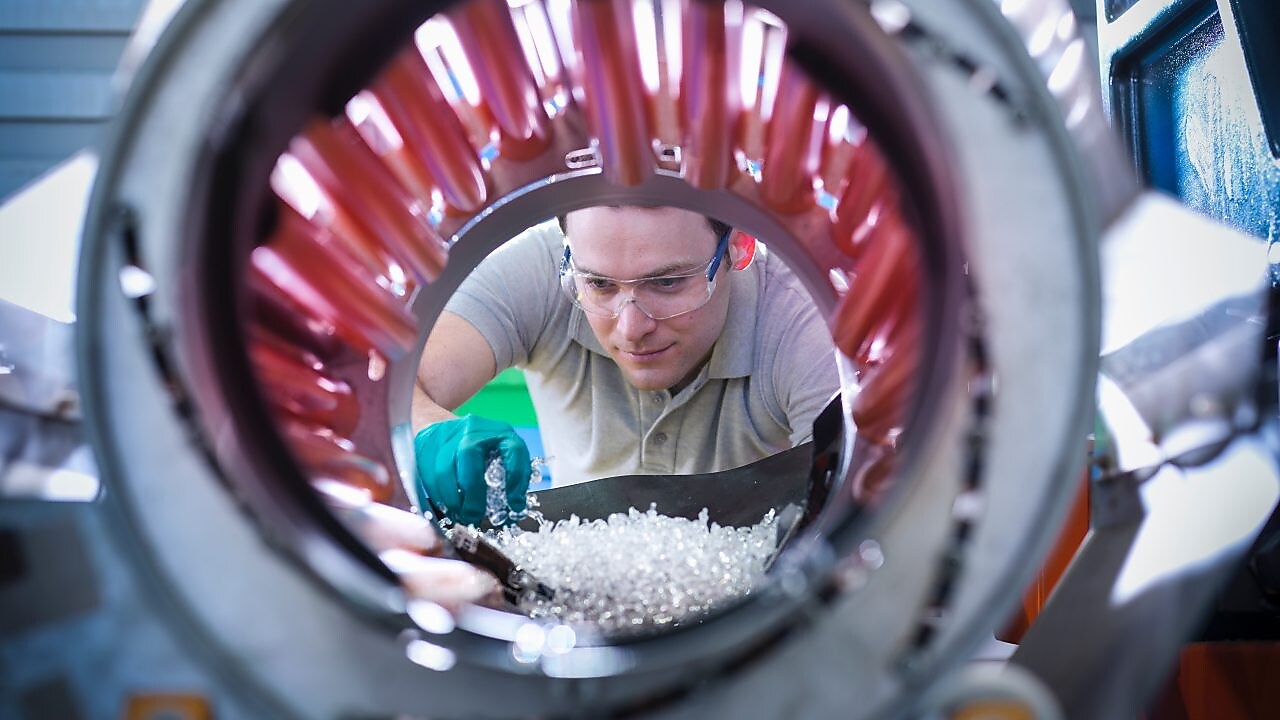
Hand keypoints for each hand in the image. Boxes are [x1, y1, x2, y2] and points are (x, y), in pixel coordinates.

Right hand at [413, 415, 530, 524]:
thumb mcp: (499, 455)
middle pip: (469, 454)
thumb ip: (507, 479)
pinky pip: (427, 474)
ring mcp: (446, 434)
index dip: (516, 480)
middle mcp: (473, 428)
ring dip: (452, 499)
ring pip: (443, 468)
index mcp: (499, 431)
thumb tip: (514, 511)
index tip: (514, 505)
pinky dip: (438, 496)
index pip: (514, 450)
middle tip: (474, 515)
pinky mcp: (424, 445)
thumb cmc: (476, 449)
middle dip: (472, 492)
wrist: (440, 424)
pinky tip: (446, 506)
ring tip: (460, 515)